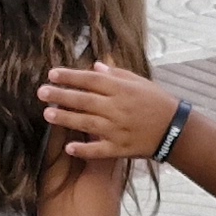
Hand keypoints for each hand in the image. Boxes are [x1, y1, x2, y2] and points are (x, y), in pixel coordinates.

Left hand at [37, 61, 176, 166]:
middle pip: (84, 100)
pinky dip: (84, 149)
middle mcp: (117, 108)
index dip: (70, 76)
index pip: (91, 80)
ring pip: (87, 123)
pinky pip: (99, 150)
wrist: (174, 128)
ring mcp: (118, 129)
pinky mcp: (120, 148)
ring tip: (47, 114)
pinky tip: (68, 148)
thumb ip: (116, 74)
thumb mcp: (139, 81)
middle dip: (61, 95)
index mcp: (121, 89)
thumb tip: (95, 65)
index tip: (52, 74)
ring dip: (66, 119)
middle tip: (41, 92)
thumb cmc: (156, 101)